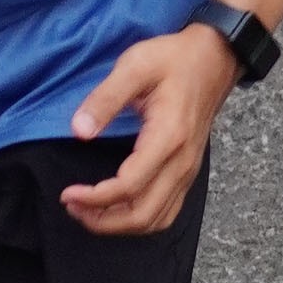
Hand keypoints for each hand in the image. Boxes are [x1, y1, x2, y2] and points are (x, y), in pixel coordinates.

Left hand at [66, 23, 235, 232]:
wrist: (214, 58)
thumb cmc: (173, 59)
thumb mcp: (135, 65)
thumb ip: (105, 98)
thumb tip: (79, 131)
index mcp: (168, 137)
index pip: (129, 186)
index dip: (95, 198)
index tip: (68, 193)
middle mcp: (182, 162)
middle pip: (143, 215)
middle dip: (103, 221)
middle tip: (72, 207)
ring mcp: (188, 171)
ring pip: (156, 220)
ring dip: (119, 224)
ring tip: (88, 211)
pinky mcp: (187, 172)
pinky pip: (166, 212)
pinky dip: (138, 220)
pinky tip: (115, 209)